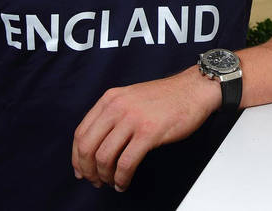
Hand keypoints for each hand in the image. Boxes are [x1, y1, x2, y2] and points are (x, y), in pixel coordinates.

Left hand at [71, 67, 220, 191]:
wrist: (194, 89)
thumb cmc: (167, 96)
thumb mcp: (131, 97)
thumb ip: (113, 114)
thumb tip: (98, 143)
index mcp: (110, 99)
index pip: (81, 132)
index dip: (76, 157)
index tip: (81, 169)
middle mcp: (117, 107)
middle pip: (87, 146)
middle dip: (87, 170)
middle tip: (95, 180)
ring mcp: (132, 119)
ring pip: (104, 157)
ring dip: (104, 176)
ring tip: (112, 182)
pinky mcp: (148, 133)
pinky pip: (125, 163)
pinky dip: (121, 178)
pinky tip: (124, 181)